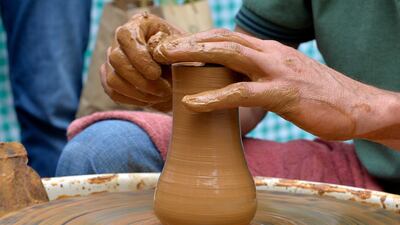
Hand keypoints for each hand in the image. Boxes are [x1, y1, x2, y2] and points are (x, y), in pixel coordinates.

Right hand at [100, 13, 183, 109]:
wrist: (183, 74)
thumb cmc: (185, 58)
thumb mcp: (185, 49)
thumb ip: (173, 48)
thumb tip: (157, 52)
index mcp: (140, 24)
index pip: (126, 36)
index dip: (138, 57)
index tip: (156, 74)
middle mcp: (122, 40)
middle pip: (116, 59)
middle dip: (140, 80)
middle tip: (164, 90)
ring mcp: (114, 60)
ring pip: (112, 79)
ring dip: (138, 92)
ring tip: (161, 95)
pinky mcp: (112, 78)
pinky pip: (114, 93)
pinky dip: (134, 100)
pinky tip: (152, 99)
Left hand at [151, 29, 397, 140]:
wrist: (357, 106)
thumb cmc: (319, 96)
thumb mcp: (286, 78)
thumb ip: (262, 75)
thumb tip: (238, 83)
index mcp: (271, 51)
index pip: (229, 37)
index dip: (201, 39)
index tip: (177, 45)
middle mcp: (271, 54)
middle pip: (223, 39)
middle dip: (190, 40)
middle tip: (161, 46)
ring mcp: (277, 71)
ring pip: (229, 56)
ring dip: (194, 55)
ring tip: (166, 60)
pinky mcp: (283, 94)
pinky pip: (242, 93)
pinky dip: (213, 98)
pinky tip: (191, 102)